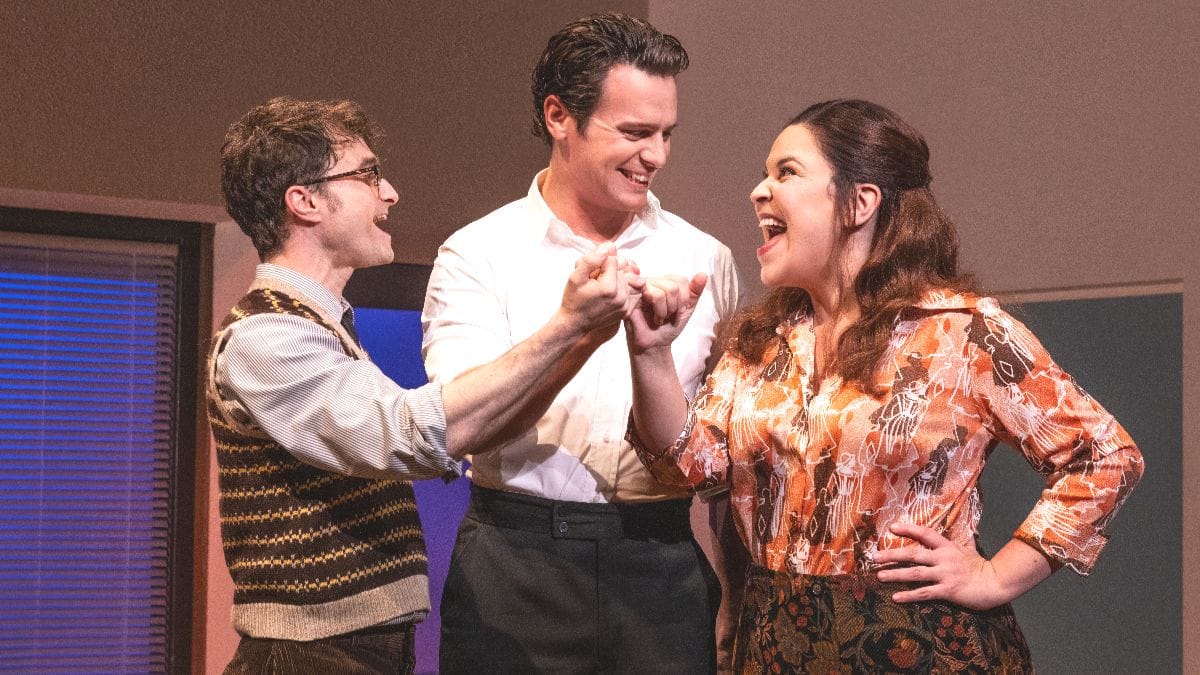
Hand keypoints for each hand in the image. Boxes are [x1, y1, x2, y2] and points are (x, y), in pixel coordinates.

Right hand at [561, 242, 644, 338]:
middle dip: (609, 269)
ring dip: (616, 278)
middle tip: (595, 279)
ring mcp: (626, 305)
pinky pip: (632, 290)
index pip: (613, 259)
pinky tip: (611, 291)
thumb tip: (608, 247)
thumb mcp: (575, 276)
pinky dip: (623, 287)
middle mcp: (621, 297)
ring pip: (627, 277)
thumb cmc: (573, 299)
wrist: (575, 323)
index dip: (601, 262)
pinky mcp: (627, 310)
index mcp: (609, 288)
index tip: (591, 272)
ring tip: (601, 286)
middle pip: (622, 268)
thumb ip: (591, 260)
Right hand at [625, 273, 707, 353]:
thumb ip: (694, 291)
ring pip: (666, 290)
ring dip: (667, 311)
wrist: (655, 345)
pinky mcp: (634, 296)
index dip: (684, 300)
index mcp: (664, 281)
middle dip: (675, 307)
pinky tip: (653, 318)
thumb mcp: (686, 309)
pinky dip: (659, 311)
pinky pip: (654, 295)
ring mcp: (642, 287)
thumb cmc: (667, 327)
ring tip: (660, 318)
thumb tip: (703, 274)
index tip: (677, 311)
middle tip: (668, 316)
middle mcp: (652, 281)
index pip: (681, 280)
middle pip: (674, 286)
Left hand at [871, 522, 1007, 610]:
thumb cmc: (981, 567)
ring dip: (896, 574)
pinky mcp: (948, 590)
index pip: (925, 533)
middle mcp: (944, 558)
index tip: (892, 528)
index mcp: (947, 547)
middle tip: (875, 557)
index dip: (908, 529)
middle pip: (913, 554)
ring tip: (879, 575)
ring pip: (915, 573)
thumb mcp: (967, 549)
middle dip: (892, 555)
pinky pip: (925, 593)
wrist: (997, 583)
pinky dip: (909, 595)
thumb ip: (954, 542)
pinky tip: (896, 597)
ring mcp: (945, 574)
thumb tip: (949, 534)